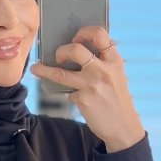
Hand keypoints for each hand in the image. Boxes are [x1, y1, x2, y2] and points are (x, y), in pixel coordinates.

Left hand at [29, 25, 145, 151]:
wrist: (124, 127)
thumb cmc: (118, 100)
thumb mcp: (117, 76)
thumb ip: (104, 62)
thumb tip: (80, 49)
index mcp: (114, 61)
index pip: (99, 34)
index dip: (84, 32)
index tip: (75, 38)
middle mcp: (103, 70)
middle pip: (76, 50)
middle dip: (62, 51)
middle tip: (59, 56)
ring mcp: (92, 85)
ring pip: (61, 73)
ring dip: (44, 70)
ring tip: (36, 68)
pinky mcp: (83, 100)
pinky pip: (69, 93)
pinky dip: (71, 95)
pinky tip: (79, 100)